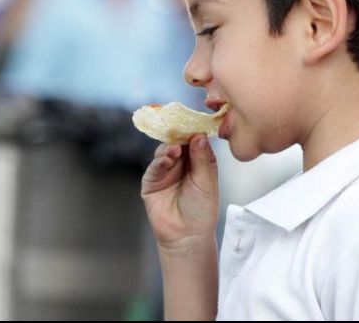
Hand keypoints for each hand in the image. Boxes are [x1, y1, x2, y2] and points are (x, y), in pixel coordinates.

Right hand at [141, 134, 218, 249]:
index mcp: (199, 161)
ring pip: (165, 151)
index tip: (194, 122)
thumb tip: (199, 135)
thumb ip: (203, 159)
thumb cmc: (202, 210)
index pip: (195, 140)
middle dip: (179, 135)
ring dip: (170, 148)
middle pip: (178, 142)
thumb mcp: (207, 181)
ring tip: (175, 150)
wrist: (187, 236)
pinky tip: (167, 159)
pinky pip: (154, 167)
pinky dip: (160, 160)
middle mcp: (182, 164)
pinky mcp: (152, 182)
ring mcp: (166, 171)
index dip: (194, 131)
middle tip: (181, 129)